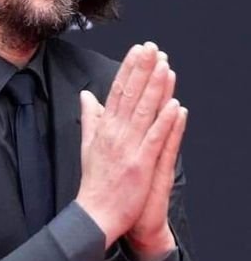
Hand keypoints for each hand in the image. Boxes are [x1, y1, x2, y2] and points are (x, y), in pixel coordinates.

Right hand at [76, 42, 180, 248]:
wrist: (95, 213)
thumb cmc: (94, 181)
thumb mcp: (87, 144)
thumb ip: (90, 117)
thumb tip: (86, 95)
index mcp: (104, 128)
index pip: (117, 91)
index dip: (129, 69)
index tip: (137, 51)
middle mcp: (115, 133)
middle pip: (130, 95)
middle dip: (142, 69)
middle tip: (153, 47)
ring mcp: (128, 148)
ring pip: (143, 111)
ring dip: (155, 87)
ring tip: (164, 66)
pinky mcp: (140, 163)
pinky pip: (154, 138)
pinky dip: (164, 121)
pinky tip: (174, 105)